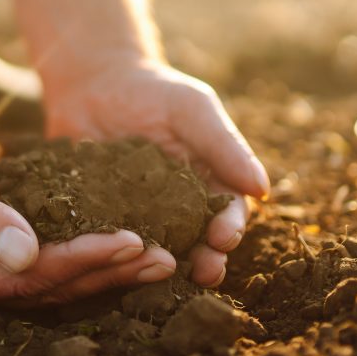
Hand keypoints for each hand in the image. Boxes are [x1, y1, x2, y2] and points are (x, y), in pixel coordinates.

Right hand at [0, 110, 176, 304]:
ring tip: (159, 258)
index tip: (127, 242)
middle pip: (49, 287)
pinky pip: (49, 254)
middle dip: (107, 273)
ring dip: (106, 268)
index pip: (25, 279)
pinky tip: (125, 241)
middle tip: (164, 259)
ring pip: (55, 276)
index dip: (79, 262)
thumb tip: (26, 257)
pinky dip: (87, 247)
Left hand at [44, 60, 268, 287]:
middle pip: (196, 242)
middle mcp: (176, 209)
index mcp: (207, 184)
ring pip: (155, 248)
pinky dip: (113, 249)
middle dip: (205, 260)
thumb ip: (225, 146)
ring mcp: (138, 216)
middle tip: (204, 273)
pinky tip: (111, 258)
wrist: (94, 81)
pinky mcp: (100, 217)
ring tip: (162, 273)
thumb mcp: (192, 109)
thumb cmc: (154, 91)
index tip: (224, 238)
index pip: (227, 214)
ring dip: (162, 264)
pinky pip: (108, 238)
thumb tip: (261, 189)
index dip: (229, 229)